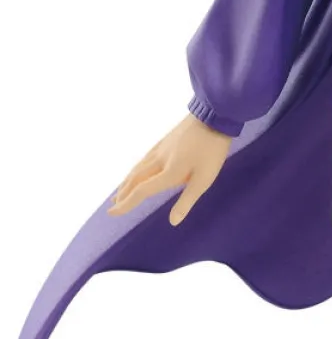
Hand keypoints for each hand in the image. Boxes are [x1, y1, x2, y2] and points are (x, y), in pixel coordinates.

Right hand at [107, 113, 232, 226]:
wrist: (212, 116)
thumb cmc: (211, 151)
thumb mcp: (203, 180)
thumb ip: (186, 201)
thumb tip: (173, 222)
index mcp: (168, 173)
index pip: (141, 191)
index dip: (126, 204)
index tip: (113, 213)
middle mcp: (158, 161)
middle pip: (134, 180)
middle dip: (123, 194)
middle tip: (112, 206)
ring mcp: (159, 149)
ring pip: (136, 168)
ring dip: (126, 182)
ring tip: (119, 192)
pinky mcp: (163, 141)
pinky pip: (142, 159)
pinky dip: (134, 169)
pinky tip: (136, 170)